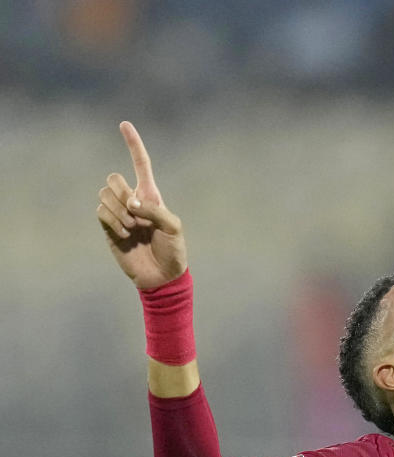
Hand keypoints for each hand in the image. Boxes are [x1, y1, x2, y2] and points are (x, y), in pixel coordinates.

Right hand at [97, 121, 186, 288]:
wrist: (161, 276)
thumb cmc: (173, 250)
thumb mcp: (173, 227)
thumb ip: (155, 210)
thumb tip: (131, 203)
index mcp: (151, 195)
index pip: (141, 164)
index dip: (133, 144)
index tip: (124, 124)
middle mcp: (133, 201)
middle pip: (113, 178)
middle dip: (122, 193)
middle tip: (137, 215)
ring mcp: (118, 214)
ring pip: (105, 195)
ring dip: (119, 211)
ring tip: (134, 229)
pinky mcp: (108, 228)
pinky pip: (101, 212)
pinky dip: (113, 222)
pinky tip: (125, 235)